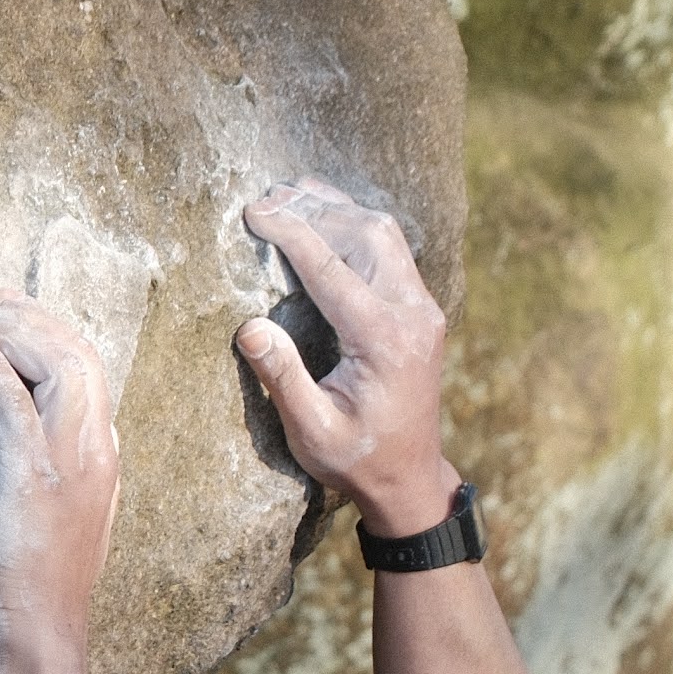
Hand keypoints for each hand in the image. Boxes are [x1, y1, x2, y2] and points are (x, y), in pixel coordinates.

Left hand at [0, 289, 119, 673]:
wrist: (43, 635)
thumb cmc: (42, 587)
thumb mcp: (62, 518)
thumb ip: (57, 473)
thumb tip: (24, 441)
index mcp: (105, 457)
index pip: (90, 370)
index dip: (52, 330)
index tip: (12, 310)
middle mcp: (96, 450)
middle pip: (78, 352)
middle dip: (31, 316)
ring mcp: (68, 461)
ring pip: (55, 363)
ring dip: (10, 330)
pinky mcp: (30, 475)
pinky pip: (12, 399)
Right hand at [236, 177, 459, 534]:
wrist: (410, 478)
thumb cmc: (356, 461)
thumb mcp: (311, 433)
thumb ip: (283, 379)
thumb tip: (250, 327)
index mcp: (384, 341)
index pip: (330, 268)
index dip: (290, 233)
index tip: (252, 211)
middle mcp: (412, 314)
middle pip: (365, 233)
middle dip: (313, 209)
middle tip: (264, 199)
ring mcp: (422, 307)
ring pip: (383, 232)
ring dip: (337, 209)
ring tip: (289, 195)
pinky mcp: (420, 307)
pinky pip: (391, 248)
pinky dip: (355, 225)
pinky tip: (324, 217)